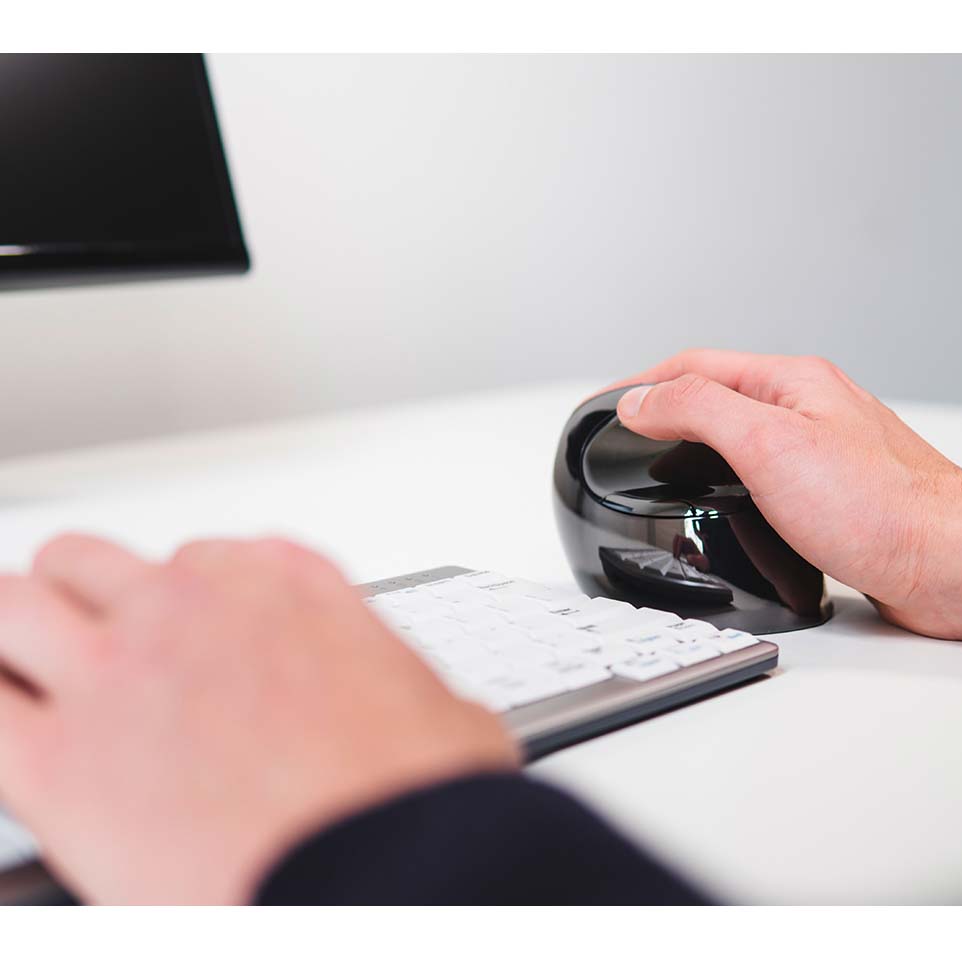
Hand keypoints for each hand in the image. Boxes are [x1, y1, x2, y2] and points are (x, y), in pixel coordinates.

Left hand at [0, 535, 517, 903]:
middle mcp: (193, 606)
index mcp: (284, 584)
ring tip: (20, 676)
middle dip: (80, 601)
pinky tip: (9, 736)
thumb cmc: (422, 796)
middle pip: (88, 564)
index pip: (201, 559)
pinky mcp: (60, 761)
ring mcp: (120, 672)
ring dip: (15, 636)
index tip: (189, 644)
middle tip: (87, 647)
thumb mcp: (438, 704)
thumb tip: (393, 696)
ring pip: (12, 605)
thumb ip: (387, 677)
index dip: (187, 608)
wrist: (392, 869)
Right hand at [609, 350, 961, 650]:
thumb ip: (699, 411)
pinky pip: (771, 475)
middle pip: (722, 395)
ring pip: (747, 437)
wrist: (947, 560)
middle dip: (670, 410)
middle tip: (629, 435)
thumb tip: (642, 401)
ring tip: (668, 466)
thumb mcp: (767, 445)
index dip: (643, 385)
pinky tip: (732, 506)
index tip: (606, 406)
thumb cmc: (878, 505)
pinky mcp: (839, 495)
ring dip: (702, 446)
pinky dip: (736, 482)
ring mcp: (828, 450)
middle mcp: (812, 409)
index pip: (696, 367)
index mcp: (793, 382)